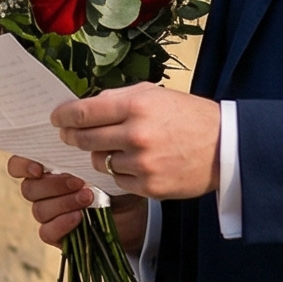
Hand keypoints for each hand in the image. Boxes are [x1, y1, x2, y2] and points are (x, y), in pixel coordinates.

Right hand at [6, 158, 148, 255]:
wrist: (132, 212)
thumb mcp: (99, 163)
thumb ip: (81, 155)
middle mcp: (42, 191)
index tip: (39, 168)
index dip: (22, 166)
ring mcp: (48, 213)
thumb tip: (77, 143)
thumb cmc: (113, 180)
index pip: (17, 166)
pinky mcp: (57, 234)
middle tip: (79, 181)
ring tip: (88, 197)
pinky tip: (79, 217)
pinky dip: (62, 224)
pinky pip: (46, 231)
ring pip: (39, 209)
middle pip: (29, 188)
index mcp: (46, 169)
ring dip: (63, 202)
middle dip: (54, 185)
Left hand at [52, 85, 221, 201]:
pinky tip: (136, 164)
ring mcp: (142, 164)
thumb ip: (118, 99)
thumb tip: (83, 108)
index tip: (57, 119)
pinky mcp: (149, 187)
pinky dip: (121, 172)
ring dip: (102, 155)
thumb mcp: (154, 94)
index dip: (63, 116)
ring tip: (118, 148)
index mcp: (135, 106)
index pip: (83, 112)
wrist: (226, 146)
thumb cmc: (188, 116)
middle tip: (70, 135)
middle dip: (72, 136)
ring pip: (99, 161)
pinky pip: (118, 180)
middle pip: (84, 139)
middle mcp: (136, 134)